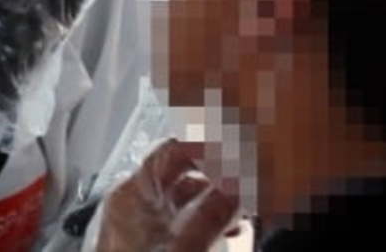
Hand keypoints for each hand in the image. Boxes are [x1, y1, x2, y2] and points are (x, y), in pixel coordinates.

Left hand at [94, 139, 238, 251]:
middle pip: (182, 173)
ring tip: (248, 208)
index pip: (171, 151)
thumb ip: (213, 214)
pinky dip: (209, 220)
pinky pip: (183, 220)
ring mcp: (142, 222)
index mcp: (134, 193)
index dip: (207, 145)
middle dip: (219, 174)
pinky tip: (233, 231)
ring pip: (186, 198)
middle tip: (251, 178)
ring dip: (219, 199)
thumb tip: (239, 184)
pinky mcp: (151, 243)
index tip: (240, 148)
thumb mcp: (184, 247)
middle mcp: (135, 202)